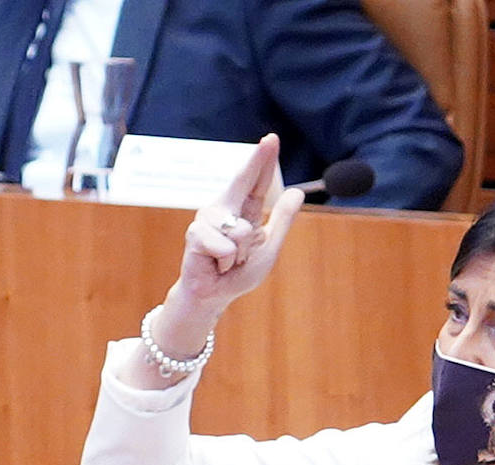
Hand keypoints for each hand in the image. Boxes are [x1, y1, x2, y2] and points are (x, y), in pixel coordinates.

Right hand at [167, 133, 304, 318]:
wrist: (213, 296)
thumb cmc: (237, 273)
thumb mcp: (268, 246)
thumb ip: (281, 219)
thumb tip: (297, 192)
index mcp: (242, 211)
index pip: (255, 182)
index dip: (263, 160)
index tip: (271, 138)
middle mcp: (223, 209)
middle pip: (242, 181)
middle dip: (257, 161)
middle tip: (272, 138)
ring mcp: (207, 220)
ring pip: (241, 231)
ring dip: (241, 254)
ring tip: (228, 261)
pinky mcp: (196, 235)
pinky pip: (227, 247)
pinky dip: (228, 261)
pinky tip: (217, 265)